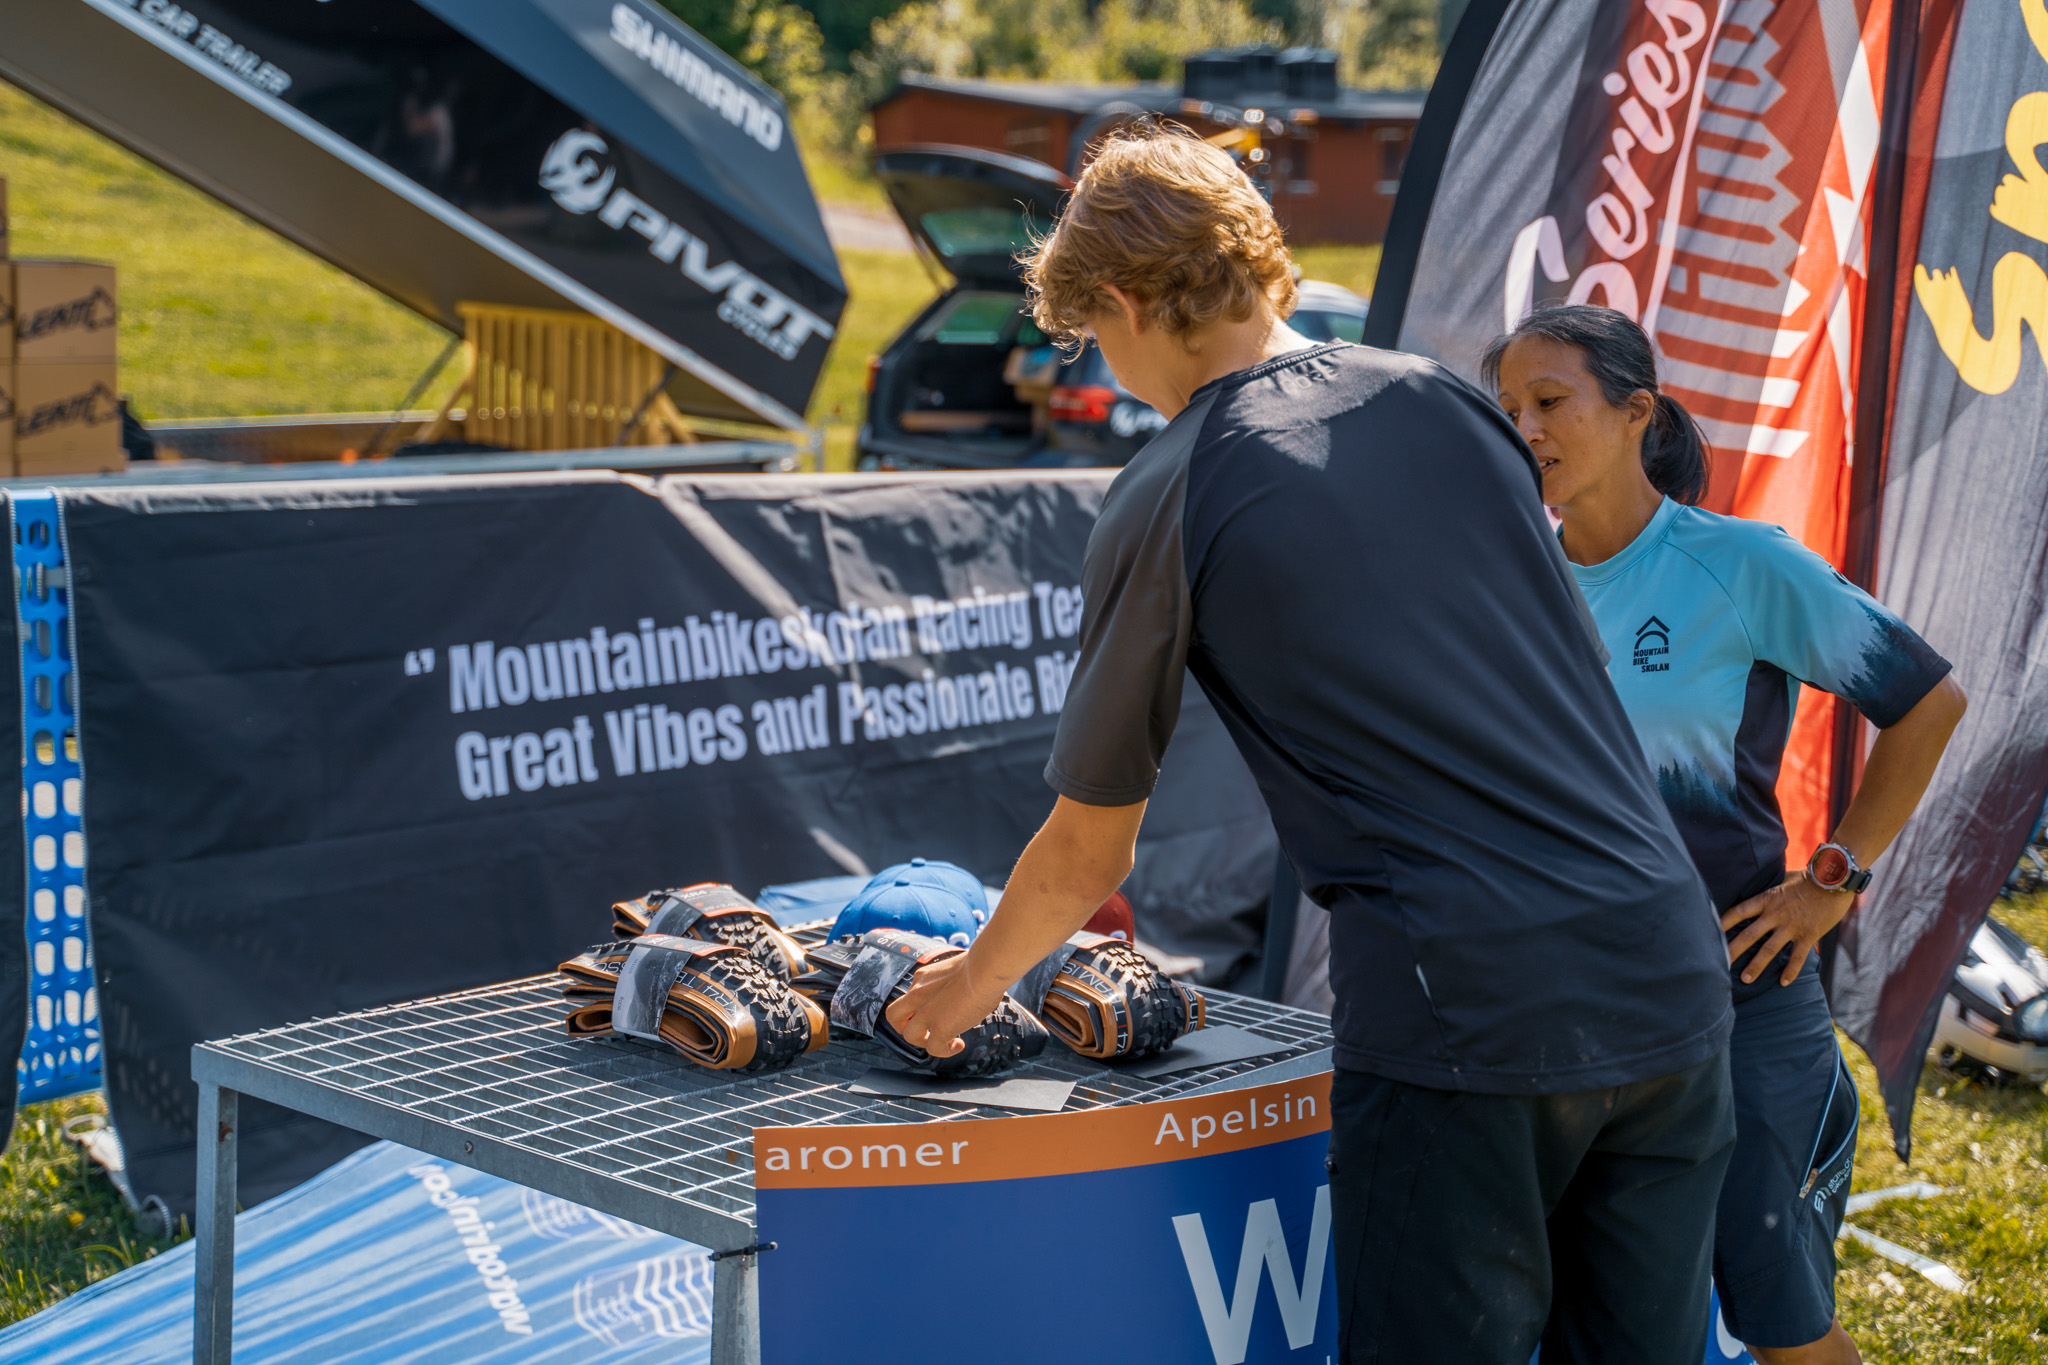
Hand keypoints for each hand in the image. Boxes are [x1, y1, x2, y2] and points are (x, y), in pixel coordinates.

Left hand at [885, 952, 1006, 1058]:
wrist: (985, 968)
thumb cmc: (982, 964)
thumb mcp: (956, 968)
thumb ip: (951, 981)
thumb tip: (966, 989)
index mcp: (922, 977)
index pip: (911, 996)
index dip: (921, 1007)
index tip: (939, 1010)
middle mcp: (917, 994)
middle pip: (894, 1015)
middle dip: (904, 1027)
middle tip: (923, 1031)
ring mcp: (926, 1013)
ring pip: (909, 1035)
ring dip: (924, 1042)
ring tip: (945, 1041)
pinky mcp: (939, 1028)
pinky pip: (933, 1049)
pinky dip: (945, 1051)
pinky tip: (958, 1045)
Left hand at [1720, 872, 1852, 985]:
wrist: (1835, 880)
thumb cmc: (1809, 877)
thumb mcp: (1784, 879)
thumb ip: (1771, 888)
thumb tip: (1759, 886)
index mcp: (1767, 899)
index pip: (1739, 911)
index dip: (1724, 922)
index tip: (1710, 932)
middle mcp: (1775, 914)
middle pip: (1749, 935)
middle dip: (1733, 950)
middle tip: (1720, 964)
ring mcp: (1791, 926)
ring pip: (1769, 949)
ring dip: (1756, 966)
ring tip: (1745, 979)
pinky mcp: (1808, 935)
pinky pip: (1797, 957)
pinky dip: (1790, 971)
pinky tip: (1784, 983)